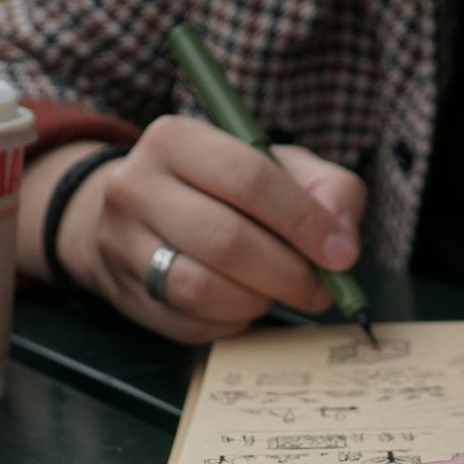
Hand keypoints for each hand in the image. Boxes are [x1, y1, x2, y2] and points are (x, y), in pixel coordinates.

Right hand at [60, 116, 365, 343]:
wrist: (138, 211)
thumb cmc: (222, 187)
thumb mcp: (278, 165)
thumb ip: (326, 190)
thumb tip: (342, 242)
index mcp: (176, 140)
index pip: (250, 180)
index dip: (304, 222)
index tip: (340, 255)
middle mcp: (136, 187)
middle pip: (227, 241)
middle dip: (288, 274)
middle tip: (320, 289)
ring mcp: (121, 244)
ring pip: (202, 290)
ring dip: (259, 301)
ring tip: (279, 293)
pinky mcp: (124, 294)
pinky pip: (189, 324)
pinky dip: (232, 322)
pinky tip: (244, 305)